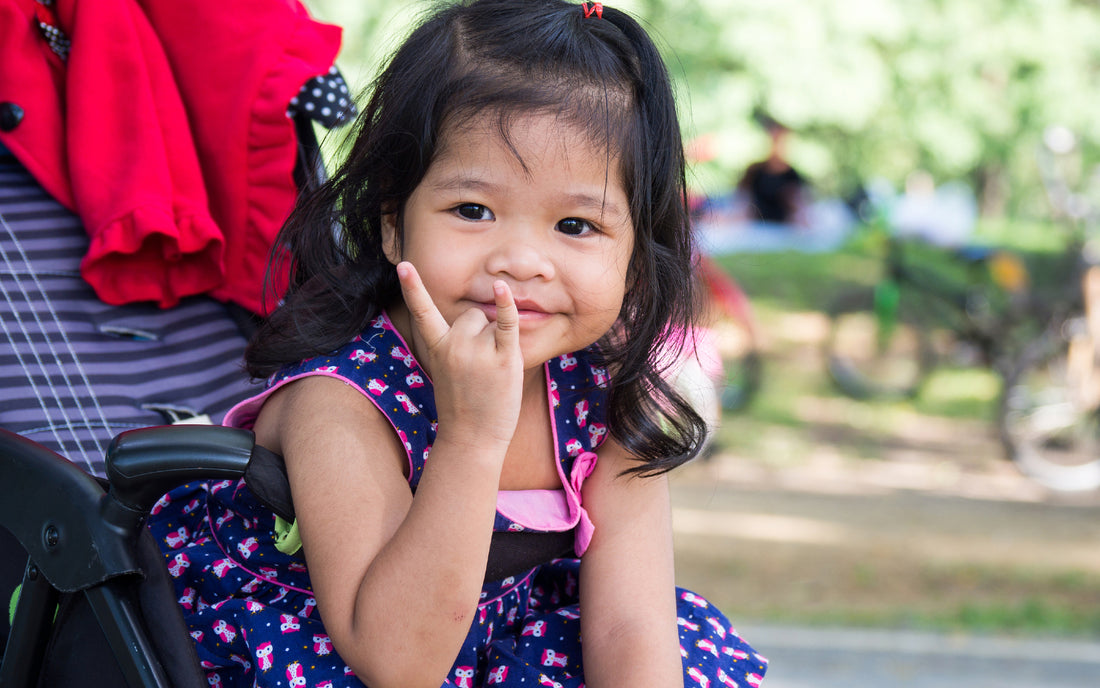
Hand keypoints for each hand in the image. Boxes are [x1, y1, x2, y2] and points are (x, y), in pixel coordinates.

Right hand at [396, 261, 523, 449]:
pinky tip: (502, 289)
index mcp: (436, 348)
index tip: (403, 264)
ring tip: (491, 372)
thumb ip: (455, 345)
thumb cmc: (463, 406)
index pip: (422, 312)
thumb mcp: (447, 372)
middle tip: (478, 369)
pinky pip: (507, 322)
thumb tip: (480, 317)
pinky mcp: (503, 357)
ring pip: (491, 321)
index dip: (413, 288)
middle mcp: (454, 345)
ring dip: (495, 339)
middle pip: (472, 315)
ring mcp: (477, 350)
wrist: (472, 439)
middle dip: (479, 333)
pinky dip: (507, 305)